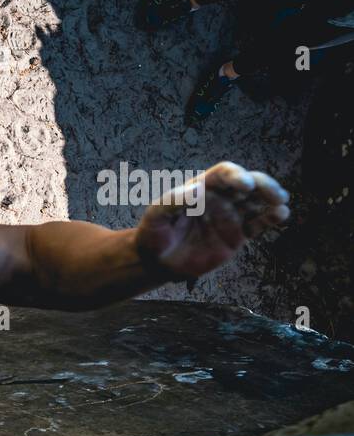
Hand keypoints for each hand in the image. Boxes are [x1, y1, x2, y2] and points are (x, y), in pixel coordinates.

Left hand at [135, 161, 289, 279]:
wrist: (158, 261)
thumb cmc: (154, 233)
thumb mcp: (156, 216)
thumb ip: (173, 201)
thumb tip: (197, 189)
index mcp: (201, 187)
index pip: (224, 174)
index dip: (236, 175)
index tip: (245, 185)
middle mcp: (220, 198)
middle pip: (248, 184)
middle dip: (263, 185)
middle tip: (275, 193)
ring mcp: (231, 216)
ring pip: (258, 202)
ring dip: (272, 200)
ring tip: (281, 203)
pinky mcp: (238, 235)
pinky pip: (258, 224)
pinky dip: (271, 218)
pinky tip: (280, 215)